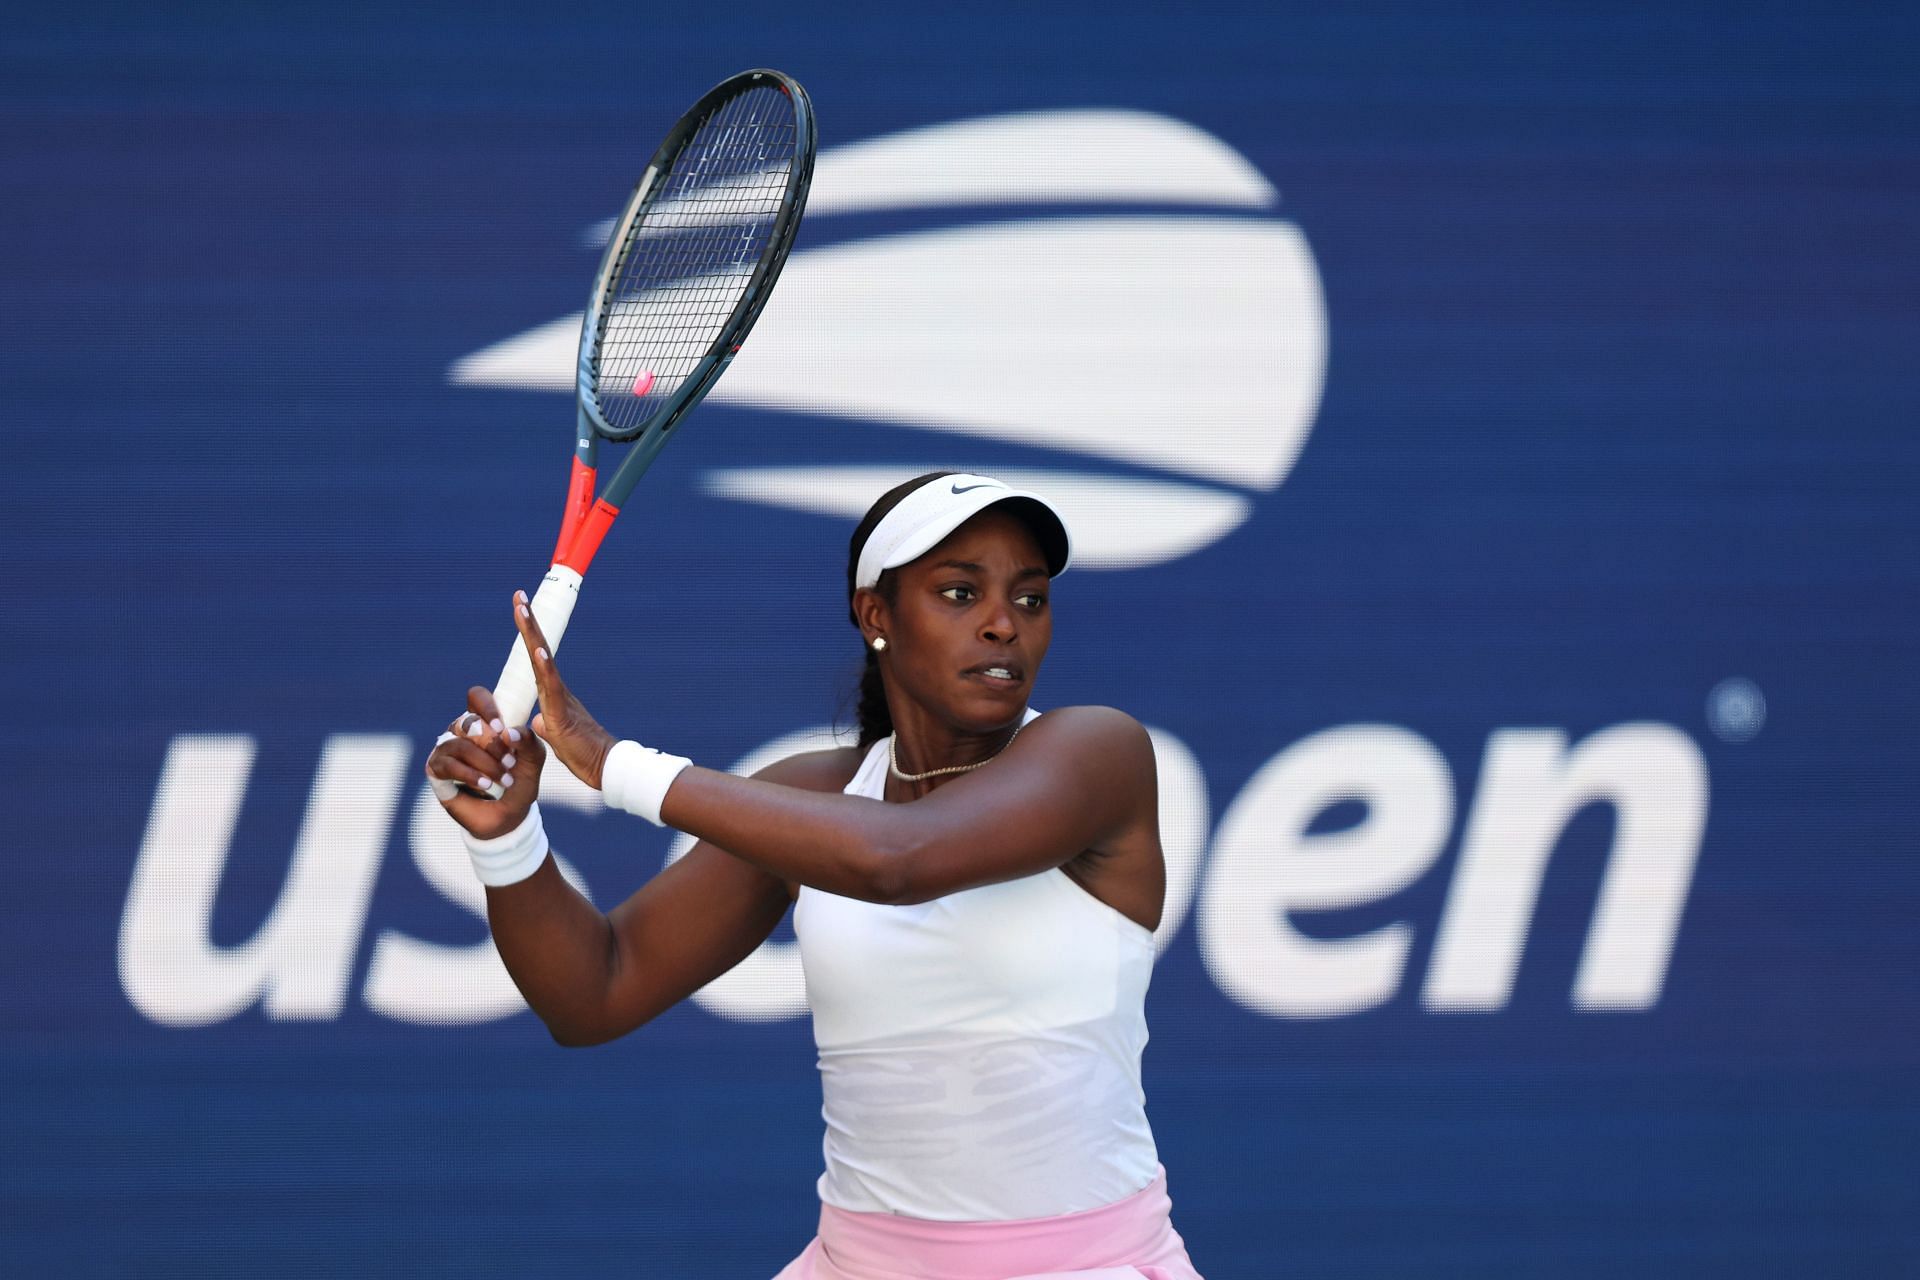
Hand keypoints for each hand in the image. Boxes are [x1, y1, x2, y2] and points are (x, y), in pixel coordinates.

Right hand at [425, 688, 546, 839]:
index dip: (486, 707)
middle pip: (469, 722)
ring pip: (460, 744)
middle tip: (510, 762)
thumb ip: (528, 742)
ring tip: (503, 779)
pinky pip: (448, 764)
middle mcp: (462, 731)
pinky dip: (470, 775)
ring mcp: (447, 748)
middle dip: (492, 744)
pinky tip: (485, 785)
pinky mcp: (437, 769)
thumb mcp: (532, 761)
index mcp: (485, 721)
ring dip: (485, 763)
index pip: (477, 697)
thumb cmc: (519, 782)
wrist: (508, 815)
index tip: (501, 727)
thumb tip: (509, 732)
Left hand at [511, 588, 617, 789]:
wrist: (604, 766)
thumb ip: (542, 726)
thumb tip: (533, 722)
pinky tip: (538, 651)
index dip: (527, 634)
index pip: (535, 657)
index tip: (520, 608)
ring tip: (522, 610)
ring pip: (542, 661)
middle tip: (518, 595)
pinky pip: (551, 687)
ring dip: (532, 634)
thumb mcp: (553, 738)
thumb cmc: (581, 753)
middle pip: (538, 649)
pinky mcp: (562, 712)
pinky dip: (544, 667)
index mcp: (551, 693)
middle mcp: (556, 689)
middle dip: (528, 621)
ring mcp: (560, 697)